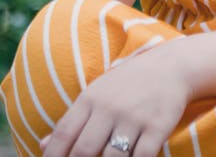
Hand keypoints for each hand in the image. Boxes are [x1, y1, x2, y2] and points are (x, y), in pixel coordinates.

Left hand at [39, 40, 190, 156]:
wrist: (172, 67)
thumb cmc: (129, 84)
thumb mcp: (97, 93)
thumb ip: (73, 119)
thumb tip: (44, 144)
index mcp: (90, 98)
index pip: (64, 133)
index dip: (53, 156)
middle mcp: (109, 107)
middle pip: (84, 150)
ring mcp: (133, 117)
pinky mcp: (156, 127)